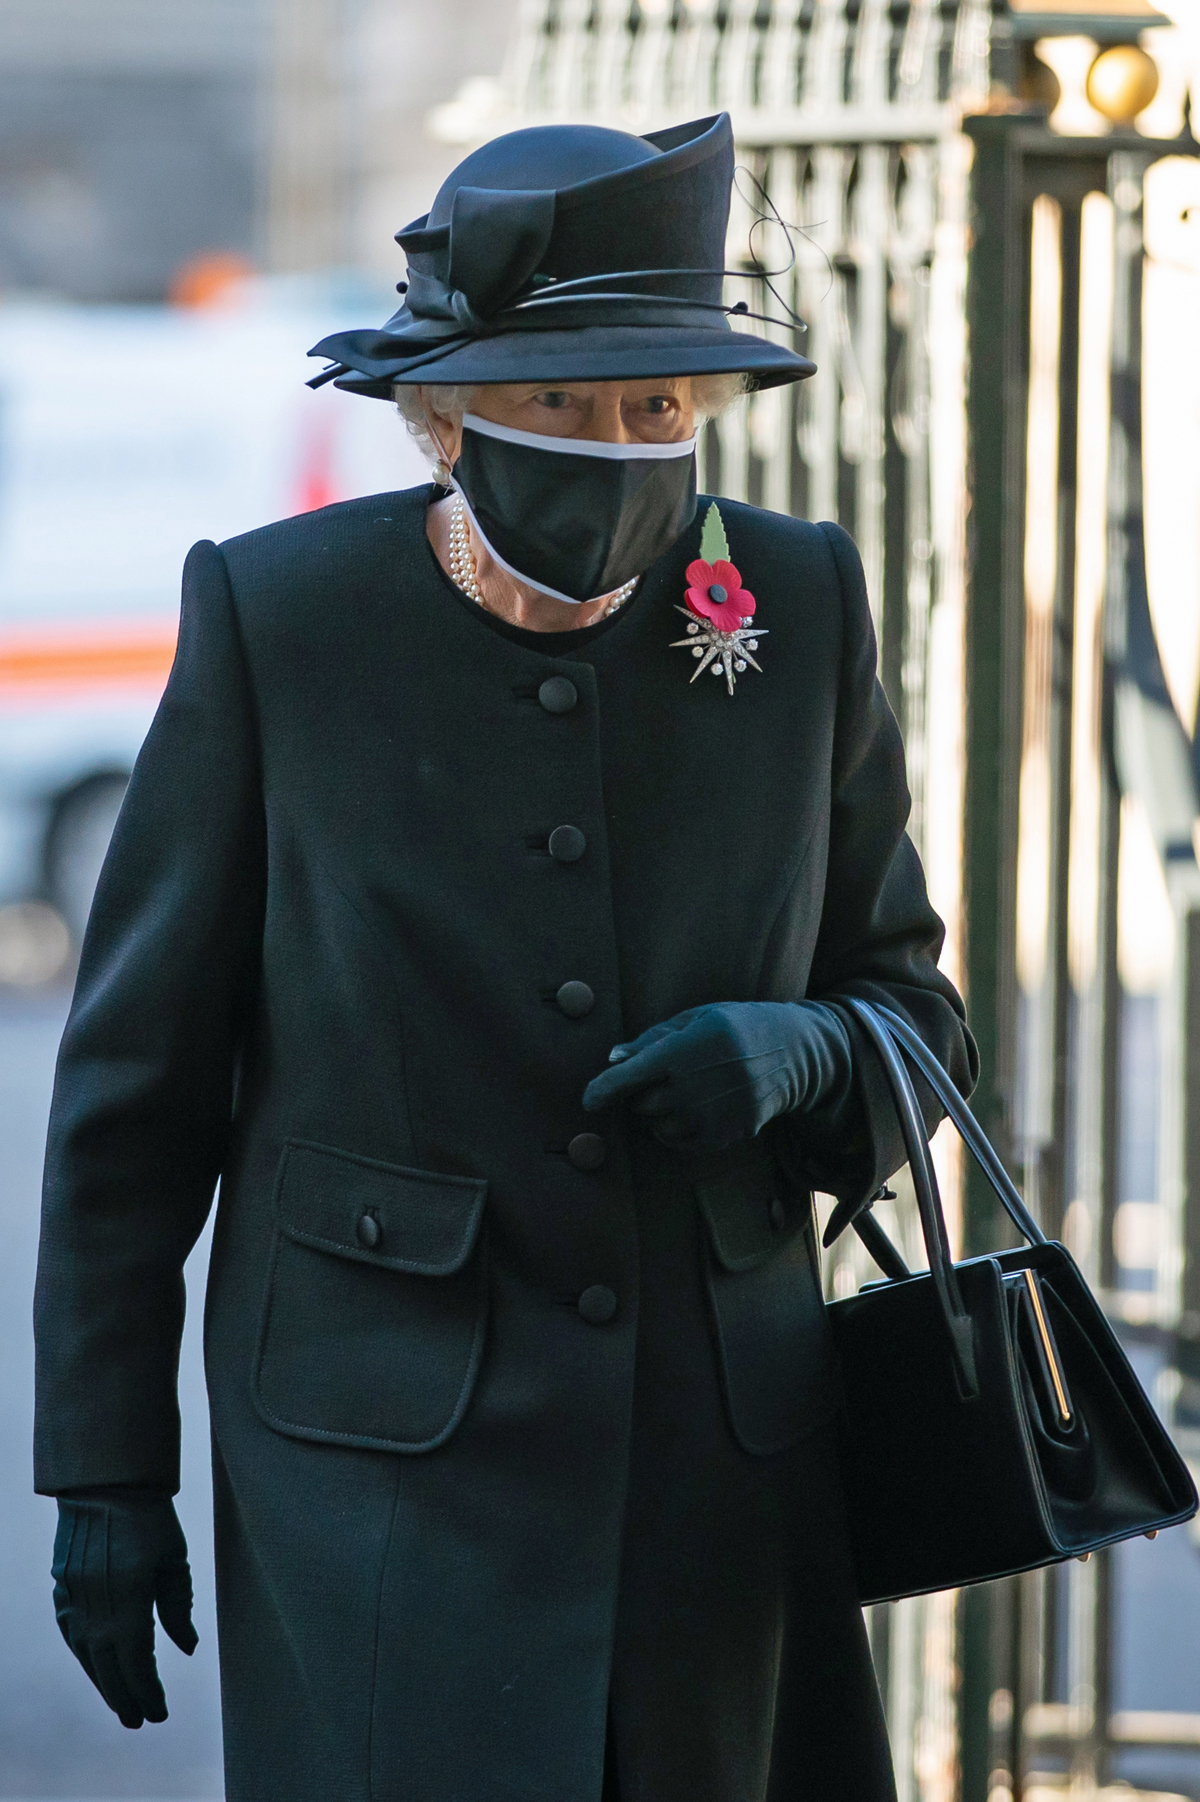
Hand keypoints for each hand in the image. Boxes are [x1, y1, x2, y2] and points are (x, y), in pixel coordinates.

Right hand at [52, 1488, 197, 1727]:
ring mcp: (74, 1600)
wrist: (104, 1483)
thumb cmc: (150, 1517)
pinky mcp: (62, 1588)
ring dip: (103, 1682)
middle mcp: (96, 1610)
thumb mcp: (174, 1560)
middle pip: (110, 1669)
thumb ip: (178, 1607)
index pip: (138, 1664)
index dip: (149, 1692)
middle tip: (140, 1721)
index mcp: (128, 1605)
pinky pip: (71, 1633)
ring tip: (121, 1702)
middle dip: (126, 1698)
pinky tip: (94, 1663)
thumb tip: (188, 1648)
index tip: (160, 1714)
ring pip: (86, 1656)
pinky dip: (84, 1654)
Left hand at [582, 1000, 850, 1150]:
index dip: (604, 1088)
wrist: (793, 1053)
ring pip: (659, 1126)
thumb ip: (653, 1039)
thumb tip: (613, 1059)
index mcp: (689, 1047)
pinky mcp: (727, 1134)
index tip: (588, 1100)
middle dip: (640, 1094)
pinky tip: (692, 1109)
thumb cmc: (736, 1027)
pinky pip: (680, 1142)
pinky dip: (675, 1130)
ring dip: (657, 1113)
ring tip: (681, 1091)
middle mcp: (700, 1084)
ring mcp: (714, 1113)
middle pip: (643, 1104)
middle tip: (661, 1077)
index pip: (633, 1074)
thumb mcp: (696, 1019)